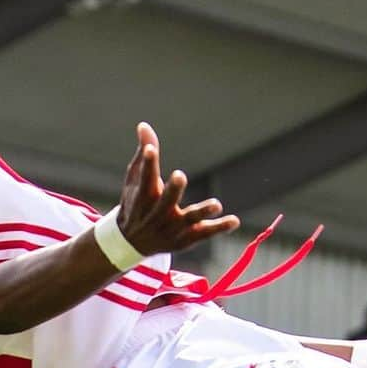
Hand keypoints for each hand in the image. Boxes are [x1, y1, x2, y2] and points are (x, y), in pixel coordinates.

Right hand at [117, 123, 238, 256]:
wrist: (133, 243)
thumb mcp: (135, 180)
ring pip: (188, 221)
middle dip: (172, 190)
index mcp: (142, 198)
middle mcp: (156, 215)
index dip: (147, 164)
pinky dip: (218, 228)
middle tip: (180, 176)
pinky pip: (203, 234)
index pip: (144, 178)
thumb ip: (144, 154)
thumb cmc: (136, 204)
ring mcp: (171, 229)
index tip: (150, 149)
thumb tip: (144, 124)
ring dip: (202, 212)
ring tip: (217, 204)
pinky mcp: (184, 240)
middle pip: (165, 203)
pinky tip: (234, 221)